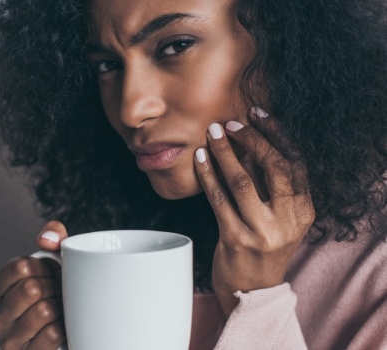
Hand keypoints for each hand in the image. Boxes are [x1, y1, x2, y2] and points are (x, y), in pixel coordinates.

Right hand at [0, 221, 67, 348]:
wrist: (70, 328)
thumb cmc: (55, 291)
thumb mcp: (54, 259)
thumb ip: (53, 235)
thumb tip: (47, 238)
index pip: (20, 266)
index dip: (45, 266)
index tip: (50, 273)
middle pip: (32, 288)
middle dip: (54, 287)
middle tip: (58, 293)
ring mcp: (8, 341)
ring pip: (44, 310)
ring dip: (60, 307)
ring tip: (60, 309)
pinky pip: (52, 334)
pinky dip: (64, 327)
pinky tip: (61, 327)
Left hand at [194, 116, 314, 316]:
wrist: (251, 290)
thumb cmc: (262, 245)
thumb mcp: (279, 217)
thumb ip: (272, 185)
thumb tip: (252, 139)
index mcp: (303, 210)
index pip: (295, 163)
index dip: (277, 134)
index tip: (258, 113)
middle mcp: (288, 220)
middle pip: (273, 168)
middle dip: (251, 139)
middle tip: (230, 123)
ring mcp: (262, 231)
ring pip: (242, 181)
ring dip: (224, 152)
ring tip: (211, 133)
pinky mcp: (236, 239)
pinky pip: (218, 199)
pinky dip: (207, 174)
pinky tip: (199, 159)